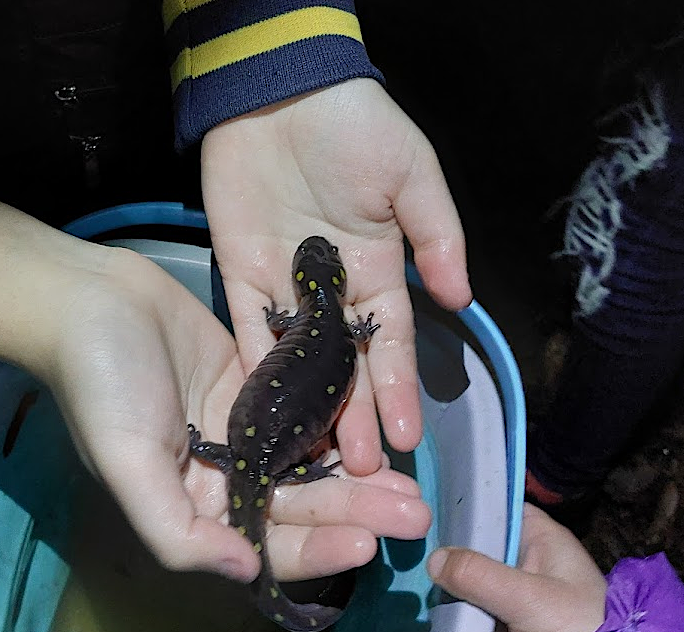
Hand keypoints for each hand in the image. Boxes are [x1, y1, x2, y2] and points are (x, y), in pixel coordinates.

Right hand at [0, 192, 430, 582]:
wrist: (90, 299)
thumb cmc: (102, 385)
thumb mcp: (128, 466)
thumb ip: (177, 531)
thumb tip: (244, 569)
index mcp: (189, 508)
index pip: (262, 546)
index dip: (313, 549)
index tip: (366, 544)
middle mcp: (219, 478)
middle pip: (297, 507)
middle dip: (354, 513)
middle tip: (415, 514)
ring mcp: (240, 431)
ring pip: (307, 464)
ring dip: (356, 477)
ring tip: (409, 485)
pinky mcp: (252, 386)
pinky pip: (302, 416)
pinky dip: (336, 429)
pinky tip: (374, 437)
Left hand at [202, 78, 470, 473]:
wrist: (280, 95)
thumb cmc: (354, 128)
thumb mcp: (412, 177)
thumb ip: (437, 237)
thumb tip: (459, 297)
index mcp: (378, 270)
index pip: (391, 343)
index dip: (399, 389)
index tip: (406, 437)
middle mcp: (333, 292)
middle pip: (347, 365)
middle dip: (357, 415)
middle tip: (362, 469)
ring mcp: (285, 289)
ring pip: (300, 362)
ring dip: (310, 408)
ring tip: (321, 459)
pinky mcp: (240, 279)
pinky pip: (250, 333)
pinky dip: (258, 372)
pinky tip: (269, 414)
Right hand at [427, 504, 607, 631]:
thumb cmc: (577, 629)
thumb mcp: (528, 598)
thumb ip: (479, 575)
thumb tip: (432, 559)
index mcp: (540, 537)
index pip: (496, 507)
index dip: (465, 507)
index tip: (427, 512)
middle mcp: (525, 559)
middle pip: (476, 545)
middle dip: (449, 554)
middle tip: (415, 552)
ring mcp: (514, 592)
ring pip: (469, 579)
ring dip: (449, 588)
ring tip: (418, 585)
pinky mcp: (504, 622)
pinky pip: (471, 609)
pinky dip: (456, 614)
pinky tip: (432, 613)